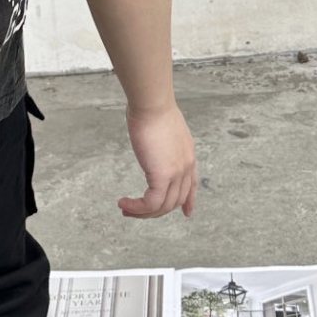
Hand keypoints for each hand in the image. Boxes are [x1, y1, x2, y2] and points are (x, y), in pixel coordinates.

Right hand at [118, 100, 197, 217]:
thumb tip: (154, 145)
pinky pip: (150, 203)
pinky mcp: (162, 175)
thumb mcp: (164, 128)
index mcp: (188, 155)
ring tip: (125, 209)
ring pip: (162, 206)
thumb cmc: (152, 108)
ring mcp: (176, 172)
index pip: (192, 185)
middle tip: (134, 211)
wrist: (152, 103)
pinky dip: (136, 207)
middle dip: (155, 211)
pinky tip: (124, 203)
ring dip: (142, 212)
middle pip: (174, 201)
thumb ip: (163, 142)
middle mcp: (186, 167)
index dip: (189, 201)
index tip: (186, 212)